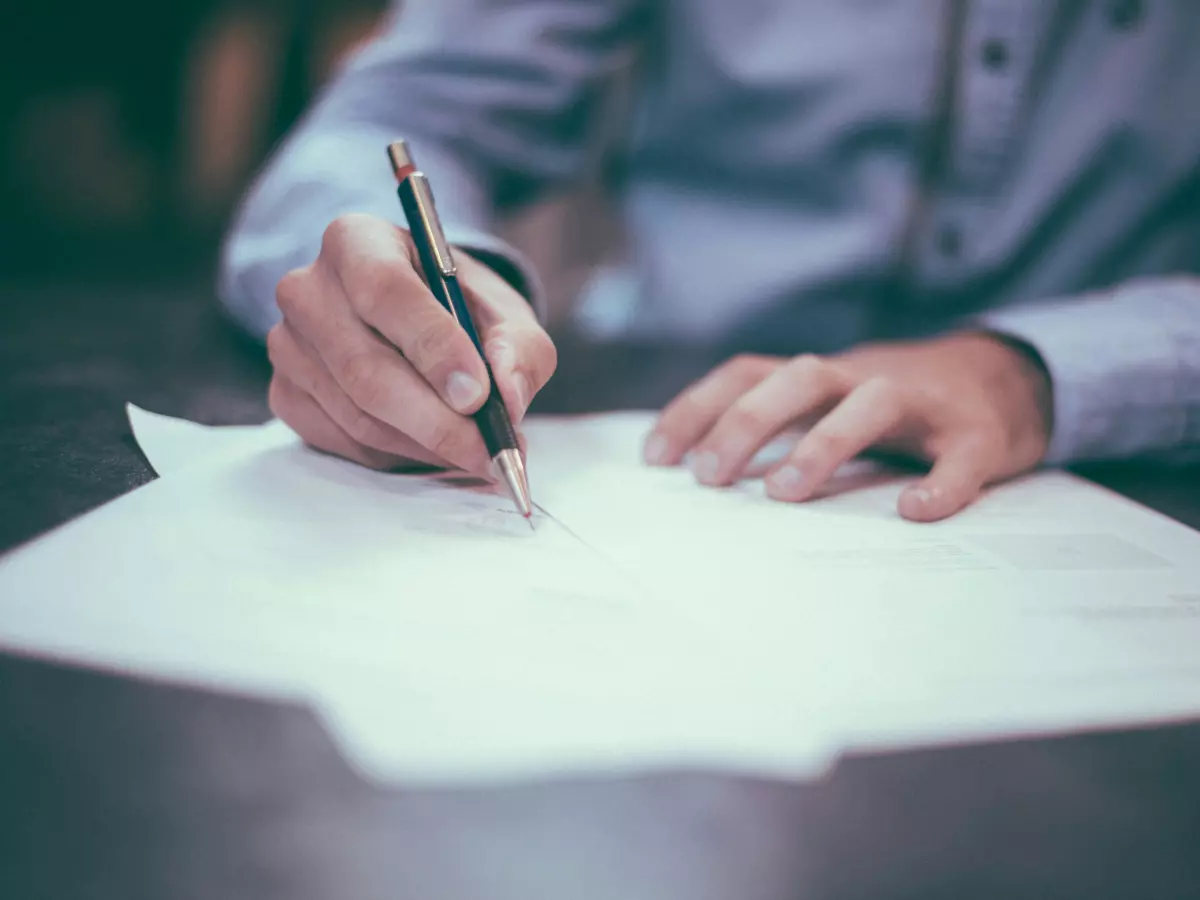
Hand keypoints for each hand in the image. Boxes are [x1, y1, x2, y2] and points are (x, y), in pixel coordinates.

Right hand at [267, 213, 555, 474]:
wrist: (418, 320)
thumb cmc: (460, 309)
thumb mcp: (505, 314)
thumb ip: (518, 349)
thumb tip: (508, 397)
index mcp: (357, 241)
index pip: (385, 291)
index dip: (433, 347)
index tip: (478, 395)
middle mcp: (308, 288)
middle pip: (365, 367)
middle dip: (436, 420)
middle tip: (489, 451)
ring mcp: (288, 345)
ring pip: (358, 414)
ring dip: (425, 445)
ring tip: (476, 453)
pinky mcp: (286, 393)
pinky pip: (344, 441)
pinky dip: (398, 456)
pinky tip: (434, 448)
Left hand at [644, 333, 1052, 520]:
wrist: (1006, 379)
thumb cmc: (894, 406)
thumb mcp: (829, 402)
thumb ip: (778, 424)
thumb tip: (698, 472)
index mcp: (822, 377)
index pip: (747, 374)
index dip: (698, 408)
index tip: (655, 458)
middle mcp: (864, 378)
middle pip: (799, 378)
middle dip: (747, 422)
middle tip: (708, 478)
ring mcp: (924, 403)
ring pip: (871, 403)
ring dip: (823, 443)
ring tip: (784, 493)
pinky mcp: (978, 434)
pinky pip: (960, 457)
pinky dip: (941, 483)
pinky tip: (916, 511)